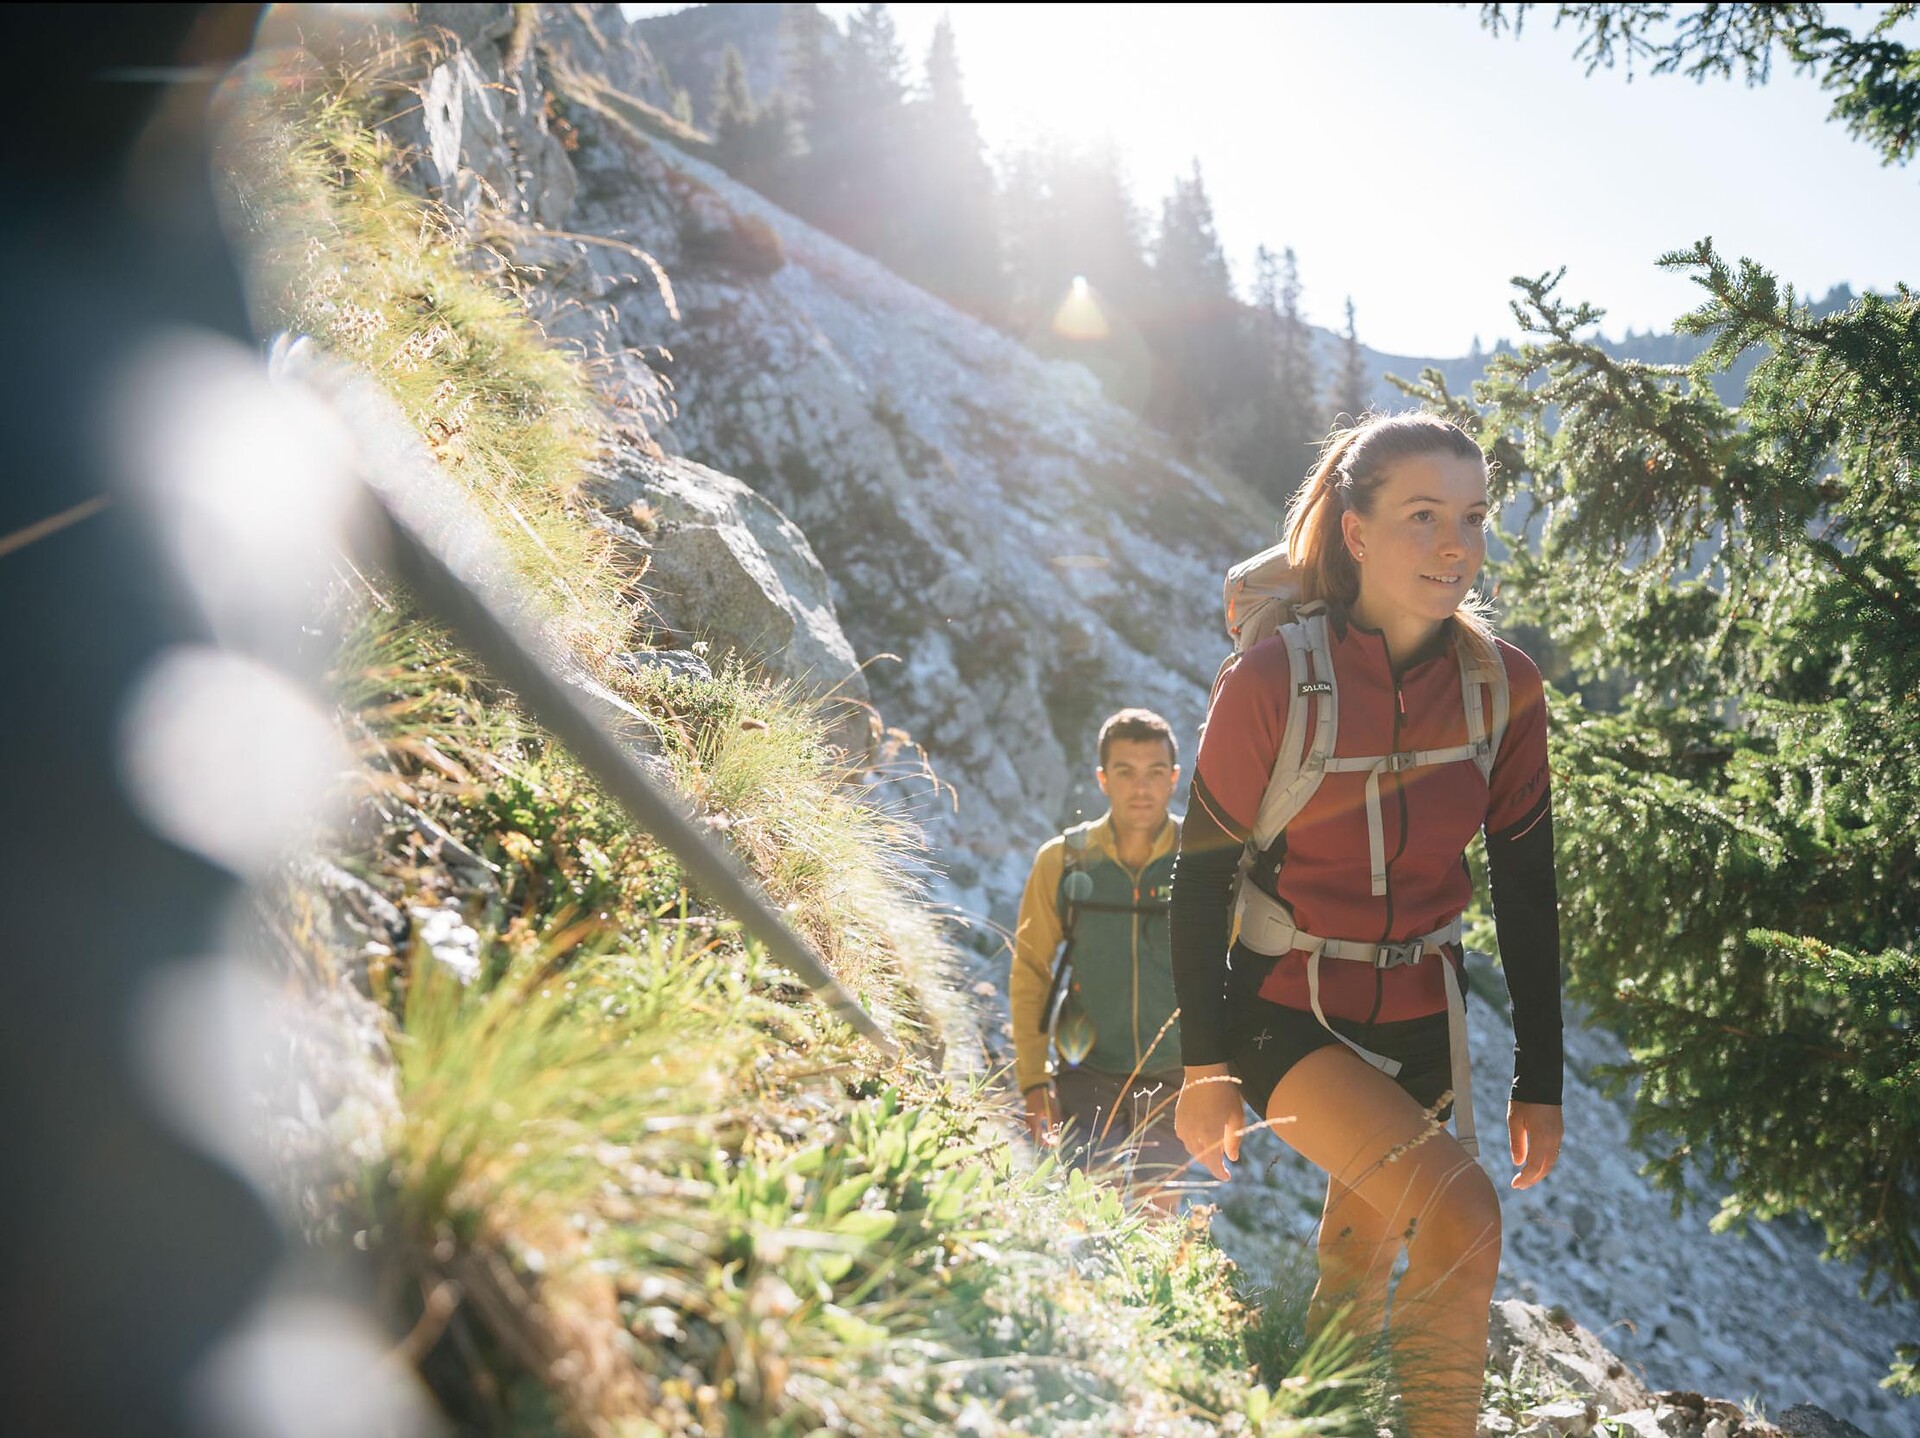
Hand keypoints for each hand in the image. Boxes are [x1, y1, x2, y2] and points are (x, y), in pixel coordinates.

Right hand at [1024, 1084, 1060, 1145]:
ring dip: (1046, 1136)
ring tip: (1054, 1137)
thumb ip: (1054, 1124)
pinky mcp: (1032, 1117)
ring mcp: (1030, 1120)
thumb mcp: (1051, 1111)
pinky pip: (1037, 1128)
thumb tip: (1056, 1138)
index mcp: (1033, 1123)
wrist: (1035, 1087)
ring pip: (1038, 1133)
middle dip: (1047, 1141)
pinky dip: (1044, 1131)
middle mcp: (1030, 1123)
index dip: (1047, 1145)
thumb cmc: (1044, 1098)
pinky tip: (1050, 1129)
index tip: (1056, 1146)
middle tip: (1056, 1143)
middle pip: (1038, 1138)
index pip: (1039, 1140)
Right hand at [1176, 1064, 1244, 1180]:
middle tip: (1223, 1166)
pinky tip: (1200, 1137)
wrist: (1204, 1070)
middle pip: (1201, 1157)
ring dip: (1202, 1153)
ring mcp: (1183, 1126)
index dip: (1220, 1173)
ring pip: (1191, 1148)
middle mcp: (1193, 1134)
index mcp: (1209, 1135)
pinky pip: (1184, 1137)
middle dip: (1212, 1164)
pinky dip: (1193, 1142)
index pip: (1213, 1163)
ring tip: (1213, 1151)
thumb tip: (1232, 1159)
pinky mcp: (1178, 1118)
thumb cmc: (1225, 1092)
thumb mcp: (1236, 1117)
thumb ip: (1234, 1140)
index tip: (1227, 1177)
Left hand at [1507, 1100, 1562, 1188]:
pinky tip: (1535, 1164)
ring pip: (1551, 1161)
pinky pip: (1553, 1153)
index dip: (1525, 1178)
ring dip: (1539, 1172)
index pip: (1534, 1166)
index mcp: (1541, 1137)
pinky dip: (1545, 1163)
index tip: (1514, 1185)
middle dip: (1532, 1179)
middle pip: (1545, 1167)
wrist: (1541, 1082)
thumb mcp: (1514, 1120)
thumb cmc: (1524, 1100)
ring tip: (1526, 1178)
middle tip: (1519, 1186)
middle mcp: (1553, 1139)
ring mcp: (1558, 1136)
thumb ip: (1517, 1143)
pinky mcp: (1559, 1131)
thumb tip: (1518, 1163)